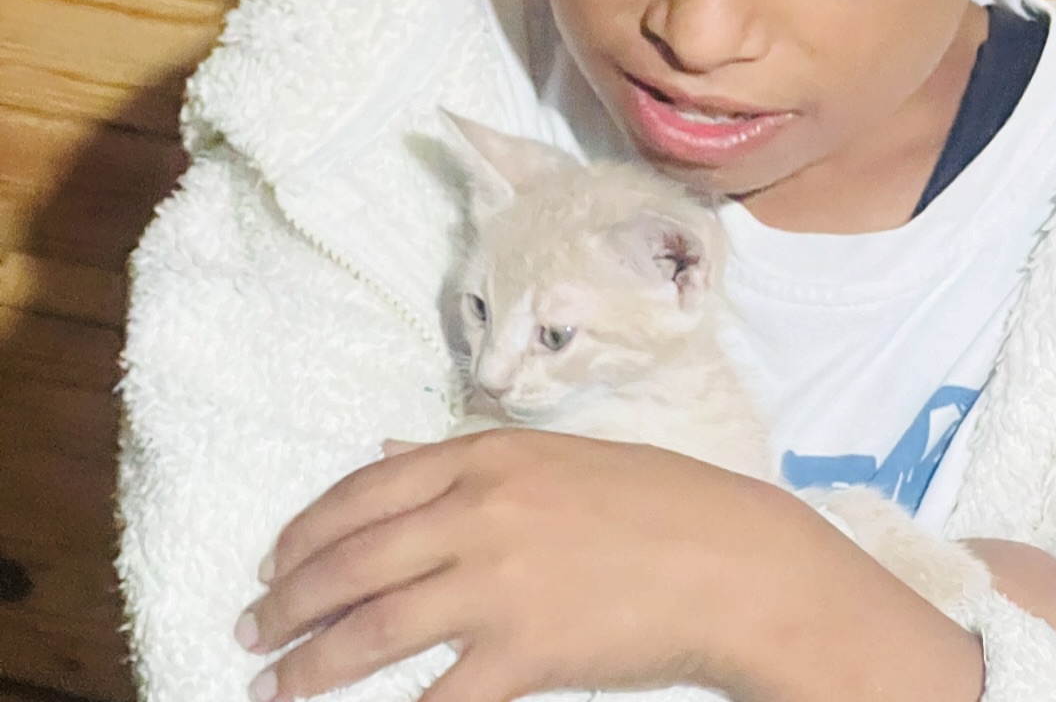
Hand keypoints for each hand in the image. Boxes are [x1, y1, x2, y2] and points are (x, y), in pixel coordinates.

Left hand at [235, 429, 809, 701]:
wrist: (729, 560)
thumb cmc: (653, 501)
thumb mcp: (555, 455)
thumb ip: (467, 457)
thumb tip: (386, 455)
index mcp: (486, 455)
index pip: (363, 493)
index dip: (304, 534)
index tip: (270, 565)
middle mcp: (480, 512)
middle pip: (351, 562)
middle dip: (285, 604)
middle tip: (249, 631)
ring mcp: (499, 583)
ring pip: (370, 630)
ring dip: (307, 667)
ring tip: (271, 688)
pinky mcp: (524, 654)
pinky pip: (433, 697)